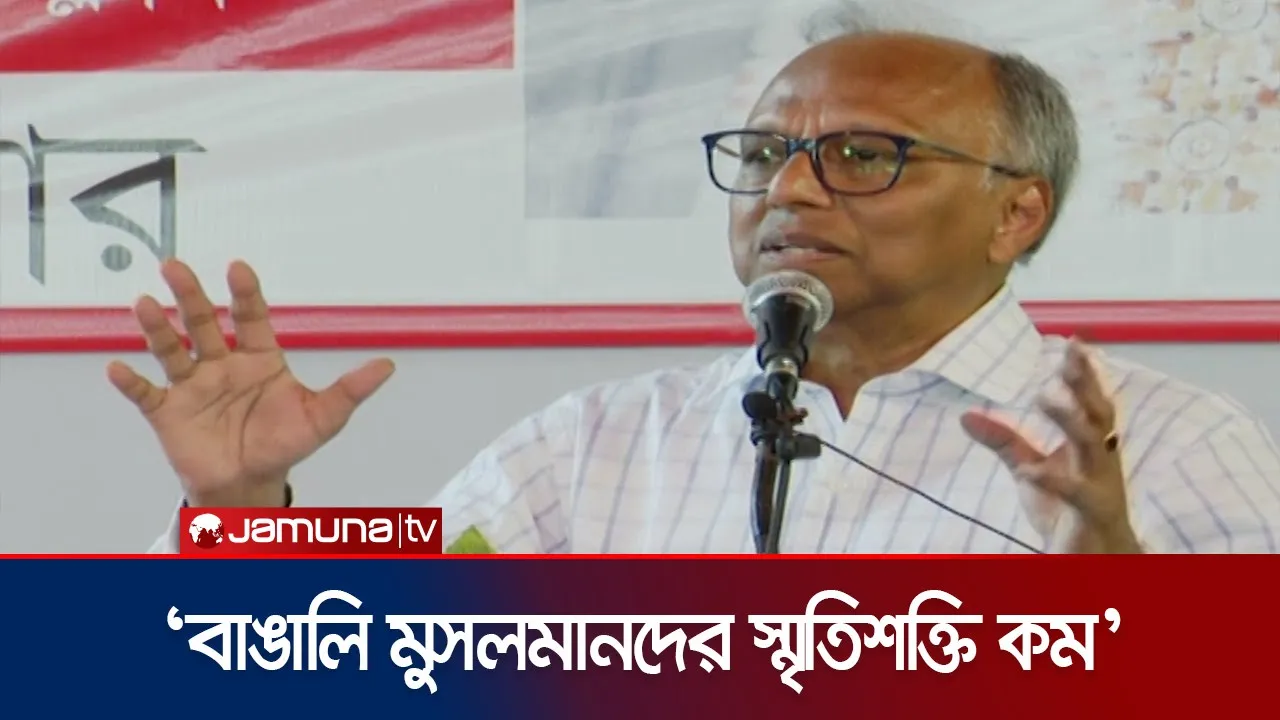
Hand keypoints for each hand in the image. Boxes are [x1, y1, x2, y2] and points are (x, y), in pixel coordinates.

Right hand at [107, 259, 394, 506]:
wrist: (251, 483)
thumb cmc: (285, 443)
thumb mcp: (324, 417)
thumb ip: (351, 390)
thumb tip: (388, 366)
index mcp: (259, 358)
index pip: (250, 318)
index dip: (245, 294)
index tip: (237, 268)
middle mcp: (222, 364)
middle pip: (203, 323)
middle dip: (190, 296)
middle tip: (176, 266)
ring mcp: (193, 386)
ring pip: (171, 350)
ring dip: (157, 328)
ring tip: (145, 304)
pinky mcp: (168, 413)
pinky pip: (146, 394)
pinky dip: (131, 382)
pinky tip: (118, 368)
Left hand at [960, 339, 1141, 553]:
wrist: (1094, 561)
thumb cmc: (1067, 511)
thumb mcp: (1032, 471)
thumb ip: (1005, 442)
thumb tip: (965, 415)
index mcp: (1091, 446)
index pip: (1089, 403)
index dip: (1084, 373)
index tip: (1073, 340)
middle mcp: (1102, 460)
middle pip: (1099, 415)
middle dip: (1086, 384)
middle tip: (1070, 356)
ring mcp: (1103, 486)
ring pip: (1096, 447)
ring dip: (1072, 420)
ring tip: (1045, 397)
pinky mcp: (1095, 515)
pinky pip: (1079, 494)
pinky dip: (1054, 479)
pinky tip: (1030, 470)